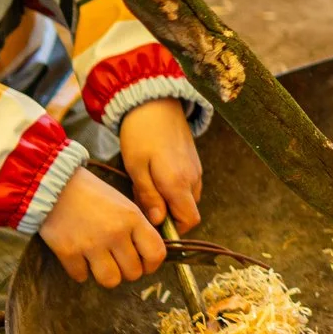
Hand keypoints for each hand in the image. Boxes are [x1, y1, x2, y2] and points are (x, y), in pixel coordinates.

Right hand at [38, 167, 164, 287]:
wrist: (54, 184)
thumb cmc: (92, 193)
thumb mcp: (123, 203)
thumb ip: (137, 227)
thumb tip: (146, 253)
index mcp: (133, 219)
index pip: (156, 253)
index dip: (152, 265)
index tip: (145, 265)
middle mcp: (115, 233)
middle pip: (133, 272)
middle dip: (127, 271)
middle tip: (119, 263)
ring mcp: (91, 244)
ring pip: (110, 280)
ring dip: (107, 276)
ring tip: (101, 265)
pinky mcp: (68, 252)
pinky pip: (81, 276)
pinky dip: (81, 272)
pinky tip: (80, 259)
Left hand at [118, 98, 203, 232]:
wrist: (155, 103)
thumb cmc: (141, 135)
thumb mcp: (137, 168)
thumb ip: (149, 197)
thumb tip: (158, 222)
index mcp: (178, 183)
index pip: (190, 221)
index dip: (174, 230)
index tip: (152, 224)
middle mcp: (193, 179)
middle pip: (188, 212)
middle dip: (168, 214)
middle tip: (142, 200)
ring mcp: (196, 170)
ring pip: (186, 199)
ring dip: (169, 201)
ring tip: (146, 185)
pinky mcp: (194, 162)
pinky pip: (187, 185)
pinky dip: (173, 189)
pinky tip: (154, 174)